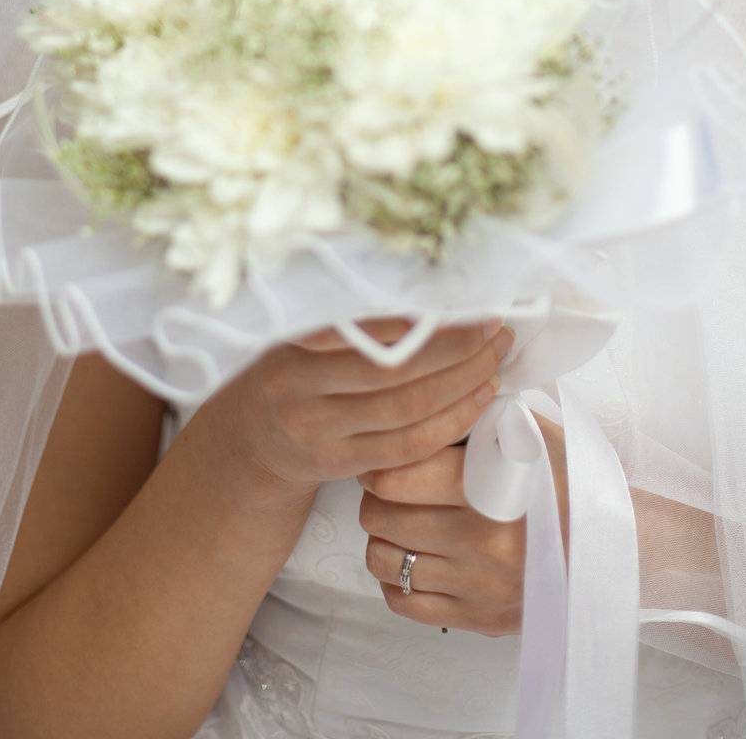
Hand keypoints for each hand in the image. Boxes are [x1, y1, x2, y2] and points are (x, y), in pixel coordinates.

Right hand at [203, 314, 514, 499]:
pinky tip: (481, 395)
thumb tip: (426, 280)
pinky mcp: (339, 465)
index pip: (358, 326)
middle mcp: (298, 387)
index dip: (415, 316)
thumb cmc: (291, 370)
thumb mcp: (295, 334)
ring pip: (408, 409)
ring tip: (497, 354)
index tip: (463, 296)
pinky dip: (453, 419)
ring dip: (464, 381)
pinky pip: (409, 445)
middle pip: (393, 368)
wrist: (249, 443)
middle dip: (456, 346)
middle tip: (495, 323)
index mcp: (290, 341)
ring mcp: (317, 432)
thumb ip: (346, 314)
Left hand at [356, 409, 569, 635]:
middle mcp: (480, 544)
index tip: (387, 451)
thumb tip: (426, 397)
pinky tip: (413, 555)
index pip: (395, 477)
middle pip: (381, 515)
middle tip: (391, 483)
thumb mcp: (531, 435)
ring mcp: (476, 587)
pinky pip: (403, 602)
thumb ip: (477, 416)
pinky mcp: (477, 619)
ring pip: (384, 560)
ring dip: (382, 535)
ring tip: (400, 518)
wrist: (609, 550)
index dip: (381, 459)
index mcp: (490, 490)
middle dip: (376, 494)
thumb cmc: (567, 482)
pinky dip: (395, 578)